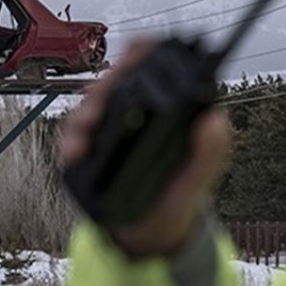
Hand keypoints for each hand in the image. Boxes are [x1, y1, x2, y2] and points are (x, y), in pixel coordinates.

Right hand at [59, 39, 233, 256]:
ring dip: (85, 111)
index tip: (134, 55)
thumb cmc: (180, 197)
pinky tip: (76, 151)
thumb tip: (215, 120)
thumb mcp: (201, 177)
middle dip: (106, 84)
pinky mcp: (94, 145)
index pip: (156, 65)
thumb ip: (212, 151)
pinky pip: (74, 132)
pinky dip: (71, 137)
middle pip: (118, 79)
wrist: (152, 233)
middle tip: (101, 102)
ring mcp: (115, 127)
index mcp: (171, 110)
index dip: (144, 52)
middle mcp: (141, 111)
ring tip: (87, 131)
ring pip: (92, 102)